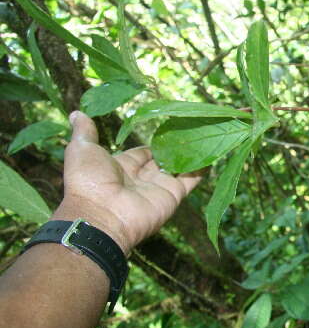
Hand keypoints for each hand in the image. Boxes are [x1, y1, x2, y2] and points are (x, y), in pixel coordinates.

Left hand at [51, 111, 202, 253]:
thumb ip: (85, 132)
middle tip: (191, 129)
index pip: (142, 153)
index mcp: (121, 167)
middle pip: (163, 160)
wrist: (101, 215)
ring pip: (179, 168)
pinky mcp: (173, 195)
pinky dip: (202, 169)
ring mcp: (159, 187)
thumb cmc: (88, 182)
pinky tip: (213, 153)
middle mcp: (142, 178)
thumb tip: (77, 112)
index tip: (167, 129)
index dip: (153, 143)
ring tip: (206, 135)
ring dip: (191, 154)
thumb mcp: (82, 150)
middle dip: (175, 147)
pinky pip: (191, 180)